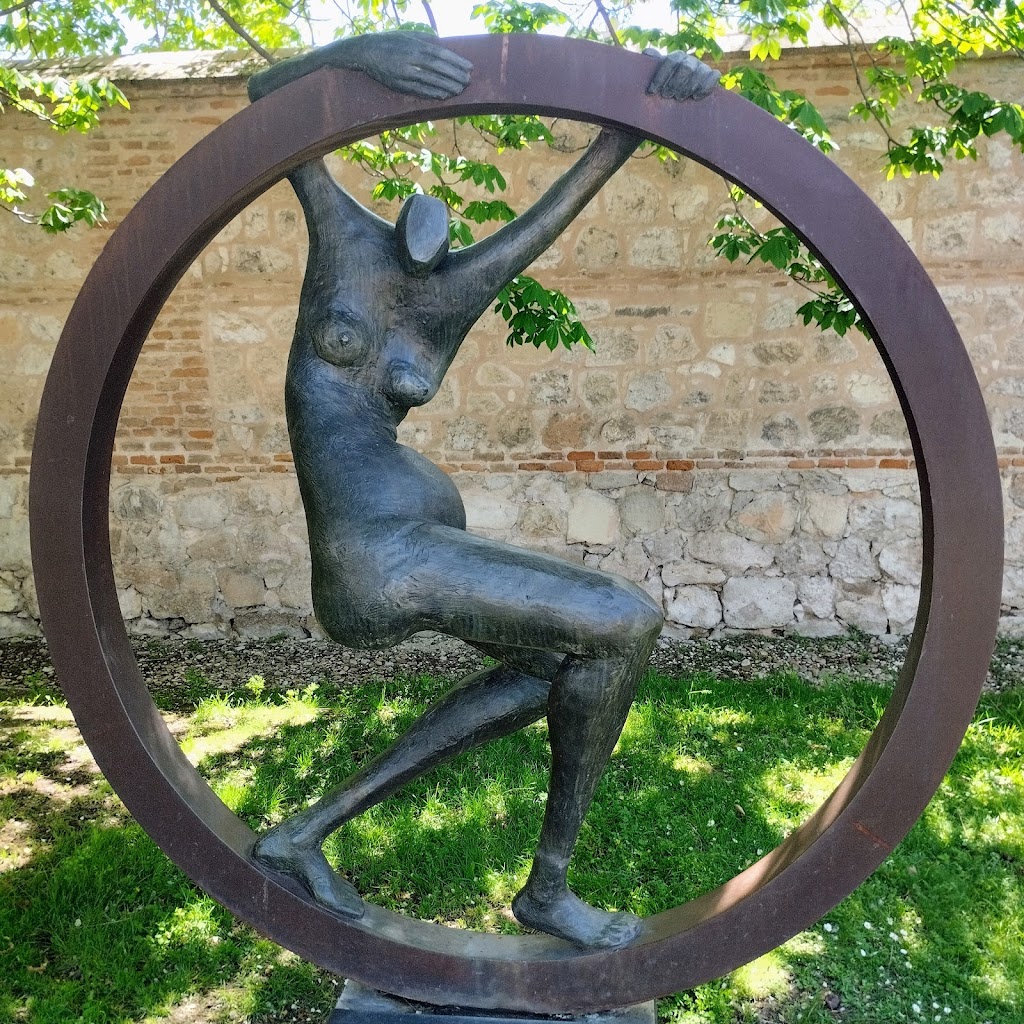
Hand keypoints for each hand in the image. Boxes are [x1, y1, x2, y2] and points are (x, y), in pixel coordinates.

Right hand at [344, 32, 472, 99]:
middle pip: (438, 69)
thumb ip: (425, 40)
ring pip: (430, 82)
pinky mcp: (399, 84)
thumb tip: (442, 44)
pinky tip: (443, 96)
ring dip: (446, 87)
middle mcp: (411, 59)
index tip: (469, 67)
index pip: (441, 54)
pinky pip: (419, 91)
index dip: (457, 62)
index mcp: (415, 45)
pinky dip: (432, 94)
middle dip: (455, 76)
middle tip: (468, 81)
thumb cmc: (389, 41)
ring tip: (459, 90)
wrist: (365, 51)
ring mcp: (405, 73)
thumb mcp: (407, 35)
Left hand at [644, 49, 719, 100]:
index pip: (670, 61)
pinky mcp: (712, 75)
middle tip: (667, 95)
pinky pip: (714, 76)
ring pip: (700, 72)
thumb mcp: (657, 71)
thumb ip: (652, 62)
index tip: (652, 91)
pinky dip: (706, 86)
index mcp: (677, 56)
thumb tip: (646, 53)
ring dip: (689, 87)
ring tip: (679, 98)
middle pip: (686, 67)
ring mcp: (703, 67)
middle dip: (675, 83)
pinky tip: (696, 97)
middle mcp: (691, 60)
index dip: (660, 76)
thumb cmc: (667, 80)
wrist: (683, 86)